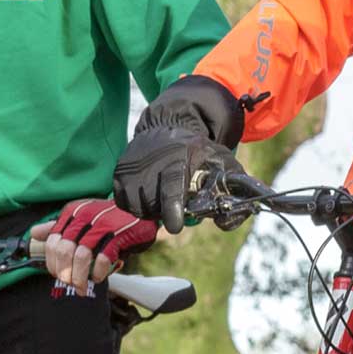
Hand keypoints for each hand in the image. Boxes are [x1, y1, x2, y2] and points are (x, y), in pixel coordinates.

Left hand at [33, 200, 160, 294]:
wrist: (141, 208)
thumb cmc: (110, 217)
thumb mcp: (82, 217)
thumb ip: (59, 226)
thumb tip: (34, 232)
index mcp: (73, 213)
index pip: (53, 241)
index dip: (52, 262)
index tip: (57, 274)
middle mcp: (84, 217)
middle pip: (65, 250)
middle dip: (64, 272)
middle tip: (69, 283)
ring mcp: (102, 225)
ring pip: (81, 256)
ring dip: (79, 276)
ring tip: (82, 286)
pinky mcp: (118, 234)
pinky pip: (102, 258)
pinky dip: (98, 272)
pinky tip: (97, 277)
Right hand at [112, 76, 245, 232]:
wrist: (164, 127)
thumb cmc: (196, 151)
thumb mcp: (221, 161)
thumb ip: (234, 188)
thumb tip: (235, 217)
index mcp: (179, 159)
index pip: (172, 187)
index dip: (173, 208)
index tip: (176, 226)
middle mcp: (151, 164)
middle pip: (157, 206)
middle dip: (169, 211)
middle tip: (178, 200)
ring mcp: (132, 171)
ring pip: (141, 209)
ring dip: (154, 208)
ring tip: (163, 191)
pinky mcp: (118, 176)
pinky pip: (126, 204)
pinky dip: (138, 203)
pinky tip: (149, 190)